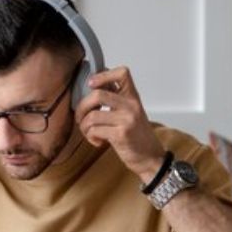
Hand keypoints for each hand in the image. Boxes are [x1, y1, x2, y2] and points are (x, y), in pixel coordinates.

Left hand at [75, 66, 166, 181]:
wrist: (150, 158)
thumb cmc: (137, 136)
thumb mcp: (131, 113)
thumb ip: (116, 100)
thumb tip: (92, 87)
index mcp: (133, 97)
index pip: (122, 73)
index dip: (103, 75)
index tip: (91, 84)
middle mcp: (131, 106)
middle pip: (97, 94)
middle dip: (82, 107)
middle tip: (81, 117)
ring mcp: (127, 120)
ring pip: (92, 116)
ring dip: (83, 126)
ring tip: (88, 132)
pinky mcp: (121, 135)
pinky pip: (94, 130)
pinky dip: (90, 137)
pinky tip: (97, 141)